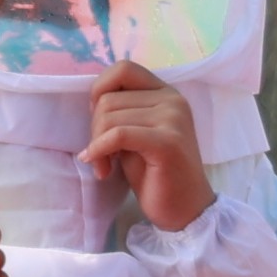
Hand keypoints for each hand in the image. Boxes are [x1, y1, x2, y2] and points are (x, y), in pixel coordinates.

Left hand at [86, 63, 206, 235]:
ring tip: (106, 166)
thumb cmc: (154, 172)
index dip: (100, 90)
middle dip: (94, 129)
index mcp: (165, 93)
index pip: (123, 69)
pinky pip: (118, 134)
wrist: (184, 208)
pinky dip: (100, 150)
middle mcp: (173, 100)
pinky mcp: (167, 142)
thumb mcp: (133, 133)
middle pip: (108, 99)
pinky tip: (102, 168)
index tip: (98, 121)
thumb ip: (121, 111)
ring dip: (96, 145)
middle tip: (100, 156)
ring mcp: (173, 119)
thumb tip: (92, 99)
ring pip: (108, 117)